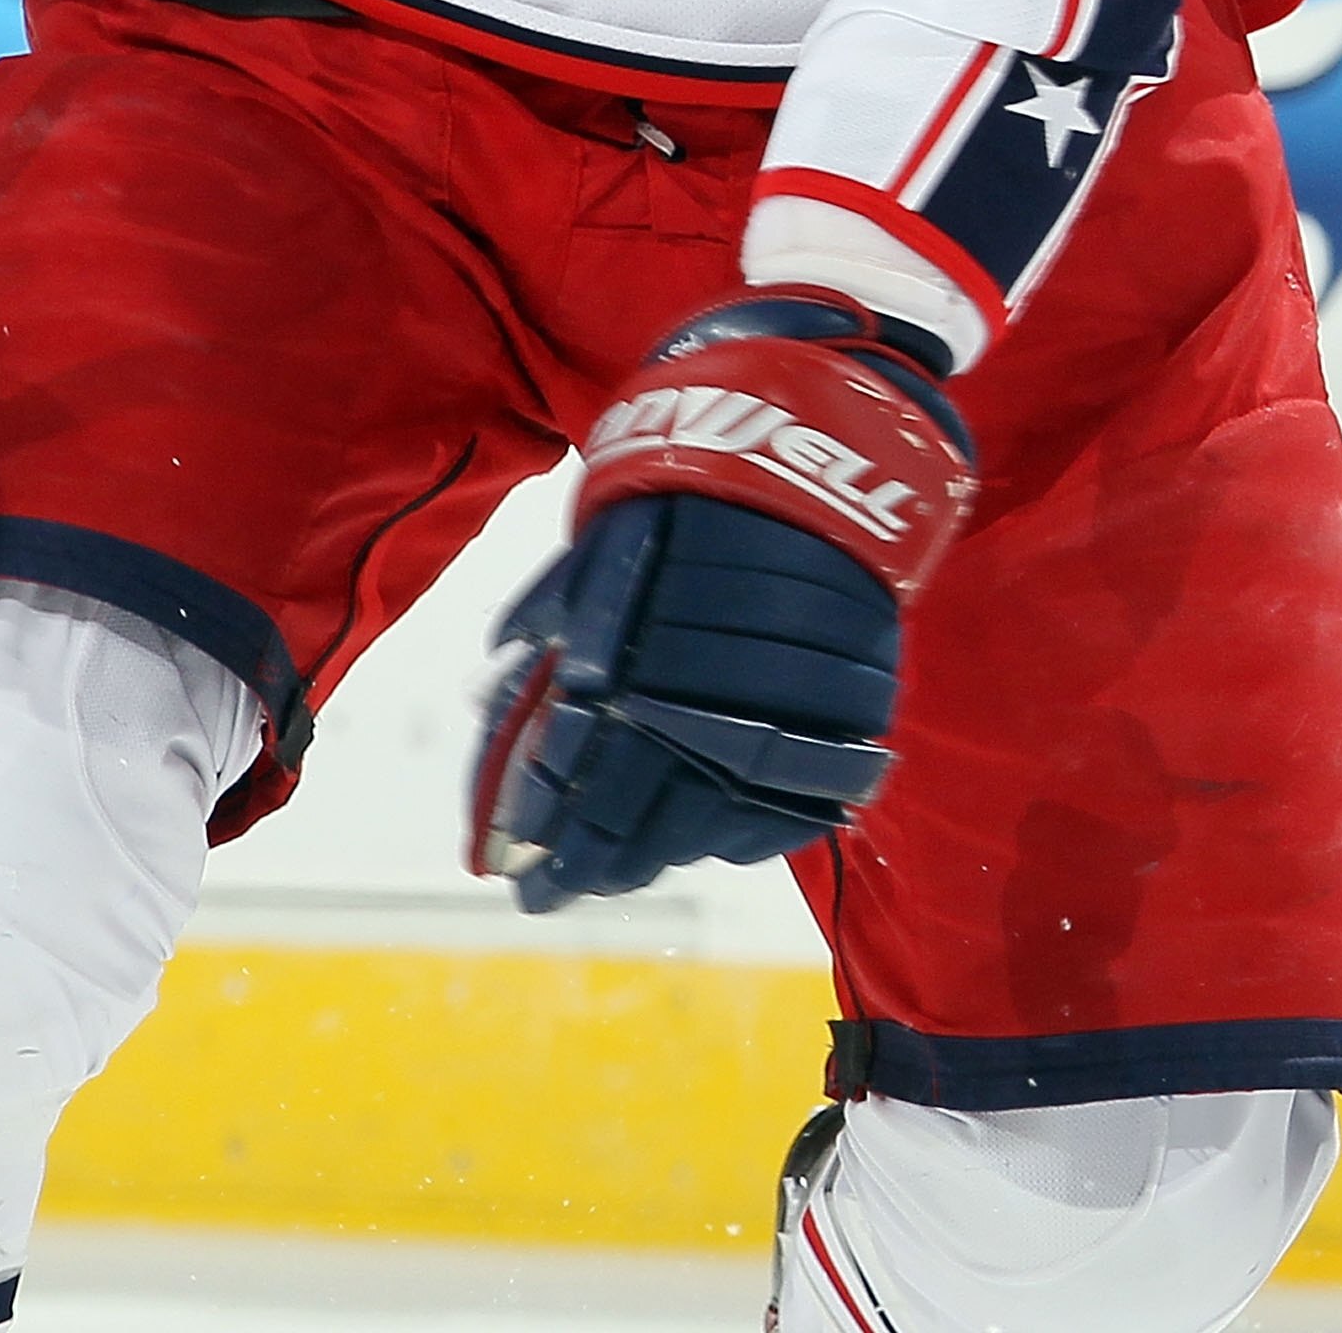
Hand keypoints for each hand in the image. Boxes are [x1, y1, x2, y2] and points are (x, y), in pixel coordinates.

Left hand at [470, 295, 975, 911]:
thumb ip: (562, 605)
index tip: (514, 872)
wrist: (815, 450)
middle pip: (637, 801)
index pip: (575, 761)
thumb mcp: (611, 532)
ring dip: (658, 852)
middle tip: (553, 891)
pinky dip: (745, 833)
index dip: (542, 822)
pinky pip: (789, 801)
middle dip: (588, 858)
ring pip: (710, 813)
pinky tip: (708, 845)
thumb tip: (500, 663)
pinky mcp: (842, 712)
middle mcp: (702, 682)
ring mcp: (776, 705)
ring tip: (618, 876)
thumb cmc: (693, 490)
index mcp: (635, 639)